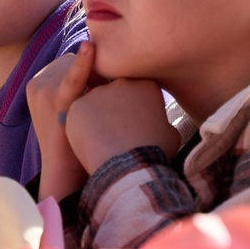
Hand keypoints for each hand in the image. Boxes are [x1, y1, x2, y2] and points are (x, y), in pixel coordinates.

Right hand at [26, 48, 95, 203]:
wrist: (65, 173)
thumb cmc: (74, 139)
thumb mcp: (67, 107)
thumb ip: (75, 84)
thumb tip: (98, 57)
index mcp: (35, 83)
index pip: (69, 64)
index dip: (89, 74)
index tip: (98, 96)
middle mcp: (36, 84)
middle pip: (74, 63)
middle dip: (91, 78)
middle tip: (99, 106)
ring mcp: (43, 91)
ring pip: (81, 68)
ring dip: (96, 81)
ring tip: (99, 111)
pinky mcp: (55, 101)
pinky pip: (73, 77)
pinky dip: (82, 64)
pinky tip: (89, 48)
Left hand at [63, 76, 178, 176]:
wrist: (129, 165)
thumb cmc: (154, 152)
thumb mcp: (171, 134)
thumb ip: (163, 123)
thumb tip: (160, 126)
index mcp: (146, 85)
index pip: (138, 91)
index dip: (137, 108)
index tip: (136, 125)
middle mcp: (121, 82)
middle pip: (115, 94)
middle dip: (115, 110)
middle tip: (118, 134)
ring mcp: (97, 93)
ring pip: (96, 104)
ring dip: (97, 118)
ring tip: (103, 142)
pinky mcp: (77, 105)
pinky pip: (78, 115)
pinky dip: (81, 127)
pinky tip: (89, 143)